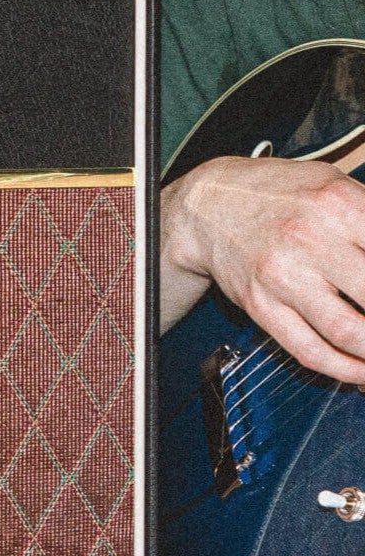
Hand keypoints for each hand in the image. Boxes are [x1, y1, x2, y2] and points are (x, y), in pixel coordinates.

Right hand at [161, 153, 364, 381]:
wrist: (206, 207)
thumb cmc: (278, 194)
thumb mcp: (335, 185)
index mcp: (337, 204)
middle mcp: (309, 240)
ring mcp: (282, 277)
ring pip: (347, 331)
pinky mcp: (260, 305)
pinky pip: (308, 349)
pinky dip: (344, 369)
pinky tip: (363, 371)